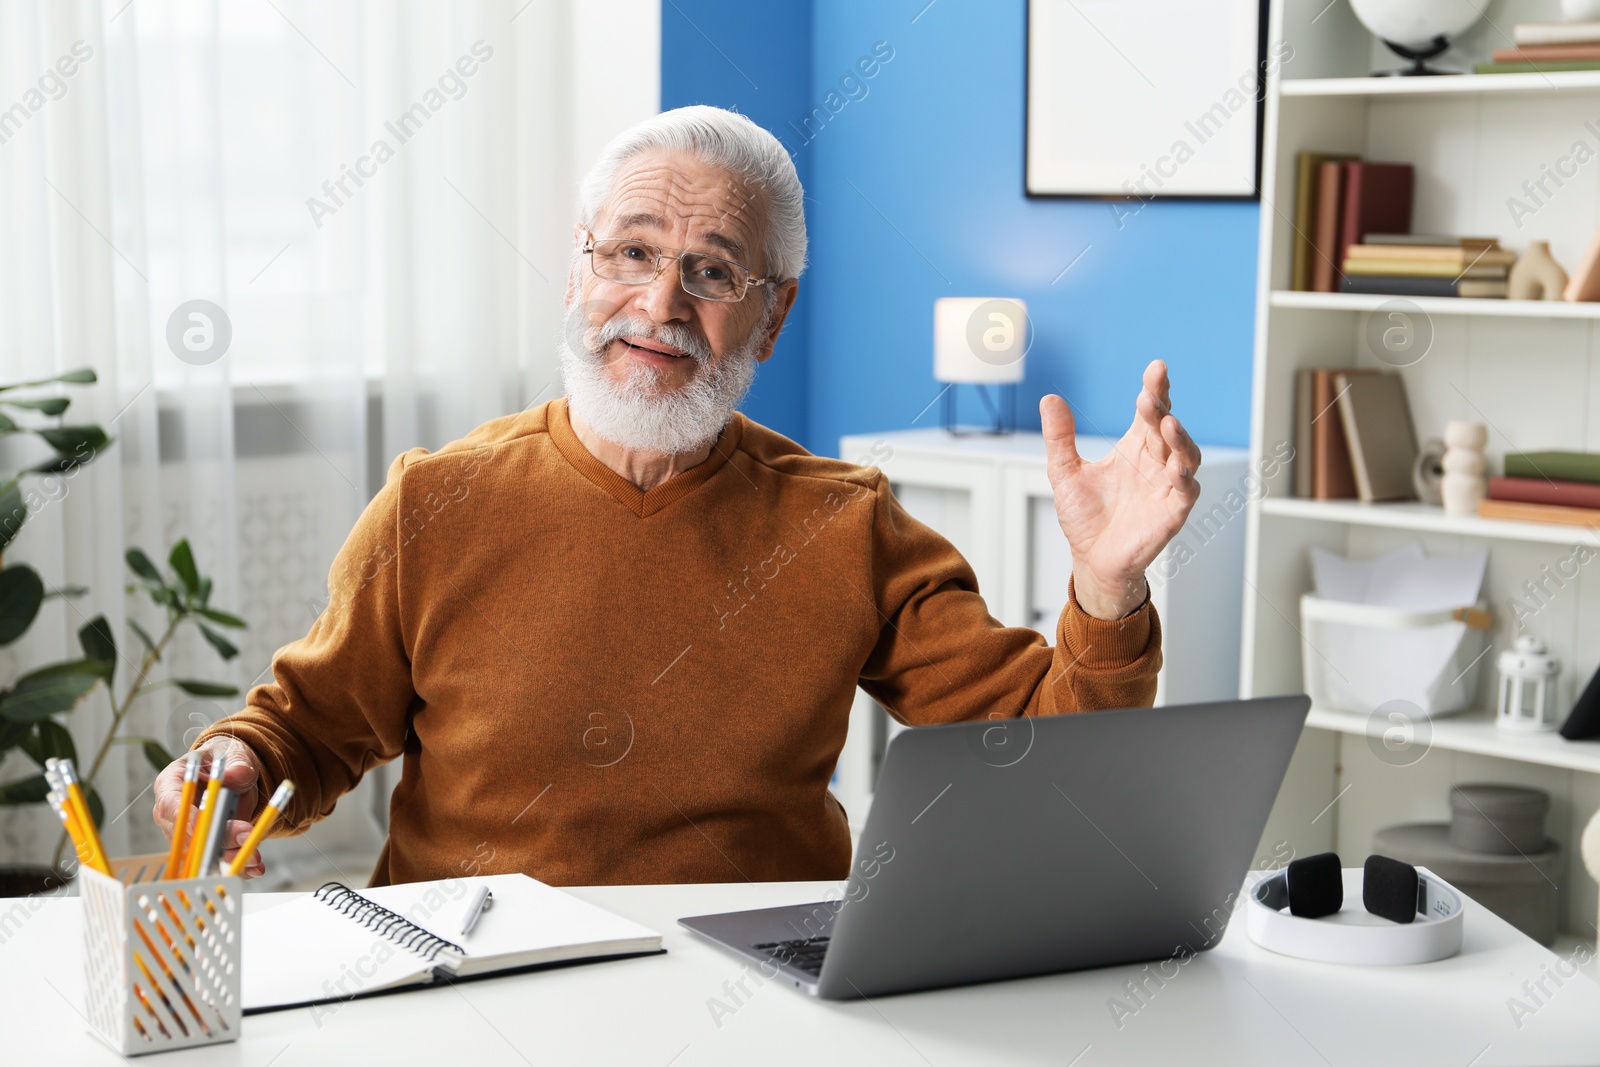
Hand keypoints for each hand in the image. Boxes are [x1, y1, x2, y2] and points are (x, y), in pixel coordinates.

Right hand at [152, 735, 268, 878]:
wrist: (234, 771)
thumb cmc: (224, 758)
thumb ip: (237, 763)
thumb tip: (238, 774)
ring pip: (203, 852)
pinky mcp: (206, 845)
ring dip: (229, 857)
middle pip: (187, 835)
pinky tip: (254, 868)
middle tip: (245, 838)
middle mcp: (174, 814)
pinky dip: (237, 864)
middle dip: (216, 841)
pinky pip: (218, 859)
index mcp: (171, 784)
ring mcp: (188, 833)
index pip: (171, 805)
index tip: (205, 828)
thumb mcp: (233, 754)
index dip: (186, 819)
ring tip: (255, 859)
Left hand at [1042, 360, 1201, 619]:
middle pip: (1166, 429)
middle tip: (1151, 396)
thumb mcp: (1065, 471)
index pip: (1150, 412)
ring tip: (1168, 423)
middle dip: (1162, 410)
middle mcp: (1156, 462)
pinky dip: (1184, 480)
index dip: (1156, 390)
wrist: (1092, 559)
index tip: (1156, 369)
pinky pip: (1185, 493)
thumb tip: (1050, 398)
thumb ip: (1060, 437)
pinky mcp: (1172, 513)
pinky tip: (1177, 469)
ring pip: (1186, 456)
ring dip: (1180, 440)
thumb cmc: (1086, 516)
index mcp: (1135, 447)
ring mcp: (1167, 487)